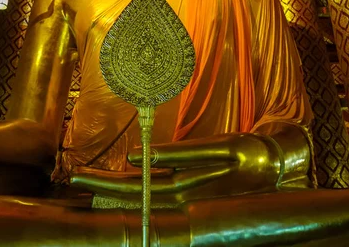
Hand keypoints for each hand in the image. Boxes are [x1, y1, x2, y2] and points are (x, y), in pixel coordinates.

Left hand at [70, 134, 281, 203]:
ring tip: (88, 183)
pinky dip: (134, 188)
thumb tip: (139, 158)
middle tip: (73, 179)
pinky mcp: (190, 190)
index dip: (106, 182)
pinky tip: (121, 182)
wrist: (275, 167)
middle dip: (102, 187)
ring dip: (114, 190)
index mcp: (184, 188)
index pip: (136, 188)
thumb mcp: (220, 149)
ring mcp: (184, 197)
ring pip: (141, 196)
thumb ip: (180, 155)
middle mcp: (180, 198)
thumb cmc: (249, 154)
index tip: (79, 175)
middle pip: (133, 195)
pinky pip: (154, 192)